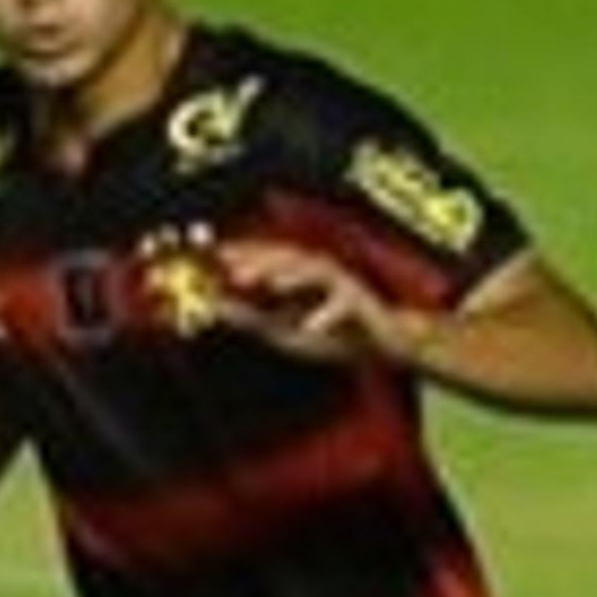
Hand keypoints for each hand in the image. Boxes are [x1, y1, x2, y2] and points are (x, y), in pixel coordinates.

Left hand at [210, 236, 422, 373]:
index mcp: (297, 274)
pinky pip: (342, 306)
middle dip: (261, 262)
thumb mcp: (283, 330)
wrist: (381, 345)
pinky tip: (310, 327)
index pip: (267, 256)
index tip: (215, 255)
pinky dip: (325, 315)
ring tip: (270, 286)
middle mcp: (318, 270)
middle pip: (288, 258)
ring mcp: (341, 283)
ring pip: (316, 273)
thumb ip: (250, 317)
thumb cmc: (331, 333)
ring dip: (292, 277)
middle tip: (235, 272)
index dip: (242, 252)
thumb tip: (214, 307)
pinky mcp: (361, 303)